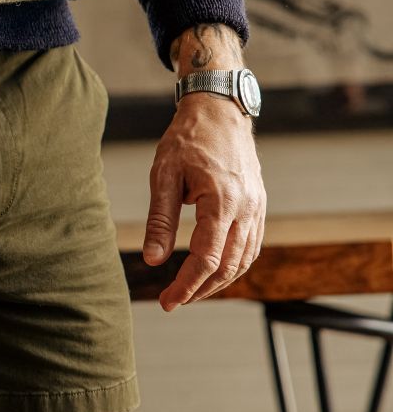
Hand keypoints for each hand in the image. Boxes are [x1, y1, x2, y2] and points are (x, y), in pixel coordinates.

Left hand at [143, 26, 266, 311]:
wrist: (219, 110)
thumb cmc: (187, 139)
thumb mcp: (163, 176)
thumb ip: (159, 220)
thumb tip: (152, 261)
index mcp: (222, 200)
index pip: (207, 257)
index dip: (187, 284)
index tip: (167, 301)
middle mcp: (247, 207)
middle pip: (228, 265)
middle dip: (200, 289)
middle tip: (172, 301)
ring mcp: (257, 207)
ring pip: (243, 259)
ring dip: (218, 282)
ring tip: (190, 292)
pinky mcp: (258, 205)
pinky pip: (251, 246)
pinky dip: (233, 265)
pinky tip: (213, 272)